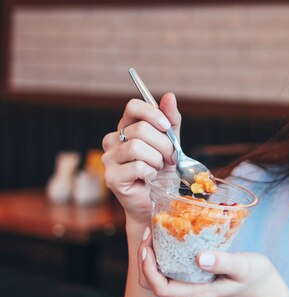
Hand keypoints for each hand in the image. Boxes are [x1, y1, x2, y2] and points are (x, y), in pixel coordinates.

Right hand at [102, 93, 181, 225]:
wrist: (159, 200)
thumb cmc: (163, 171)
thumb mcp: (171, 142)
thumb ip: (170, 121)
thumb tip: (169, 96)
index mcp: (126, 127)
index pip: (133, 106)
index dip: (153, 113)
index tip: (166, 127)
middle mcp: (113, 140)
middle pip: (140, 128)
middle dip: (163, 144)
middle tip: (169, 158)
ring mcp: (108, 159)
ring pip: (137, 147)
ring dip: (157, 160)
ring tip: (158, 168)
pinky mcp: (111, 178)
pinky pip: (137, 166)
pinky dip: (151, 173)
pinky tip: (150, 178)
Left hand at [138, 229, 288, 296]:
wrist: (264, 288)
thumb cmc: (255, 277)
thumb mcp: (243, 267)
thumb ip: (223, 263)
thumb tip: (199, 258)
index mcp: (196, 293)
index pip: (160, 287)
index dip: (148, 267)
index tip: (149, 245)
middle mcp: (189, 293)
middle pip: (153, 283)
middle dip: (145, 259)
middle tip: (150, 232)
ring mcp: (190, 287)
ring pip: (159, 277)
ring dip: (152, 256)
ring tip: (156, 232)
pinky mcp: (194, 279)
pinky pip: (170, 270)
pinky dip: (163, 255)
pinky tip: (170, 237)